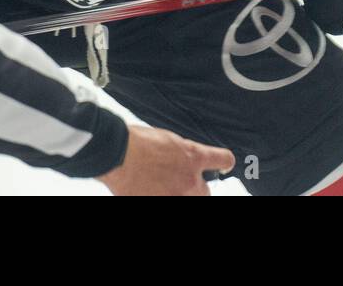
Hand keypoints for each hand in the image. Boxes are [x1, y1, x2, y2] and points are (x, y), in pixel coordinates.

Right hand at [97, 126, 234, 195]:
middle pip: (205, 192)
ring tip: (162, 185)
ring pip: (189, 199)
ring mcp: (175, 196)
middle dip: (196, 188)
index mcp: (193, 157)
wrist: (117, 155)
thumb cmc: (136, 142)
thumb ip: (180, 152)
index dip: (225, 162)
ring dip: (179, 194)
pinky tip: (149, 190)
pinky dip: (159, 195)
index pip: (222, 160)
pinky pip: (166, 199)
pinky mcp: (160, 202)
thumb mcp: (166, 140)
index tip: (224, 165)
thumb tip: (183, 159)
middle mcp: (189, 180)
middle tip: (181, 182)